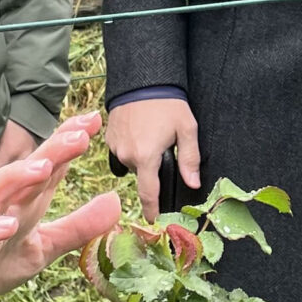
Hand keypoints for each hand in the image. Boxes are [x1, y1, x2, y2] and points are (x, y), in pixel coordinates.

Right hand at [0, 114, 123, 301]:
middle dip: (51, 151)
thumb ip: (79, 226)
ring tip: (44, 169)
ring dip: (17, 178)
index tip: (94, 120)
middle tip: (79, 135)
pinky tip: (8, 225)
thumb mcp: (44, 246)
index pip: (49, 167)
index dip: (68, 143)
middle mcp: (2, 206)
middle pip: (26, 172)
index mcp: (24, 204)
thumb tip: (116, 201)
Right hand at [105, 95, 200, 218]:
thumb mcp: (187, 129)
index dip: (152, 210)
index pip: (149, 193)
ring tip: (152, 135)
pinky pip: (121, 151)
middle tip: (164, 149)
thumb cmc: (168, 103)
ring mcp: (115, 146)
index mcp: (146, 157)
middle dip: (153, 170)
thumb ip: (190, 159)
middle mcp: (127, 155)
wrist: (142, 79)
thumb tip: (193, 184)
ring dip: (142, 157)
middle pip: (142, 175)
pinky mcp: (108, 137)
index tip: (154, 222)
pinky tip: (140, 131)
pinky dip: (131, 147)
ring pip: (132, 163)